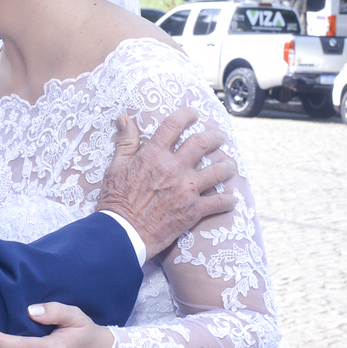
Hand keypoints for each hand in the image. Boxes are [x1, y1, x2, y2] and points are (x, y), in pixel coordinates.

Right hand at [97, 109, 236, 259]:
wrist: (123, 234)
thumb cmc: (116, 201)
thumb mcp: (115, 167)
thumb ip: (125, 142)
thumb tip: (124, 118)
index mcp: (153, 155)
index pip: (174, 125)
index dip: (187, 114)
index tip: (193, 113)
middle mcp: (173, 168)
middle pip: (203, 143)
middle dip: (214, 136)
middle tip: (218, 137)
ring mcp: (186, 189)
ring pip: (218, 170)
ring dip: (227, 165)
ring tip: (229, 164)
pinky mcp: (193, 211)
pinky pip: (219, 202)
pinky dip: (228, 200)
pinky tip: (231, 199)